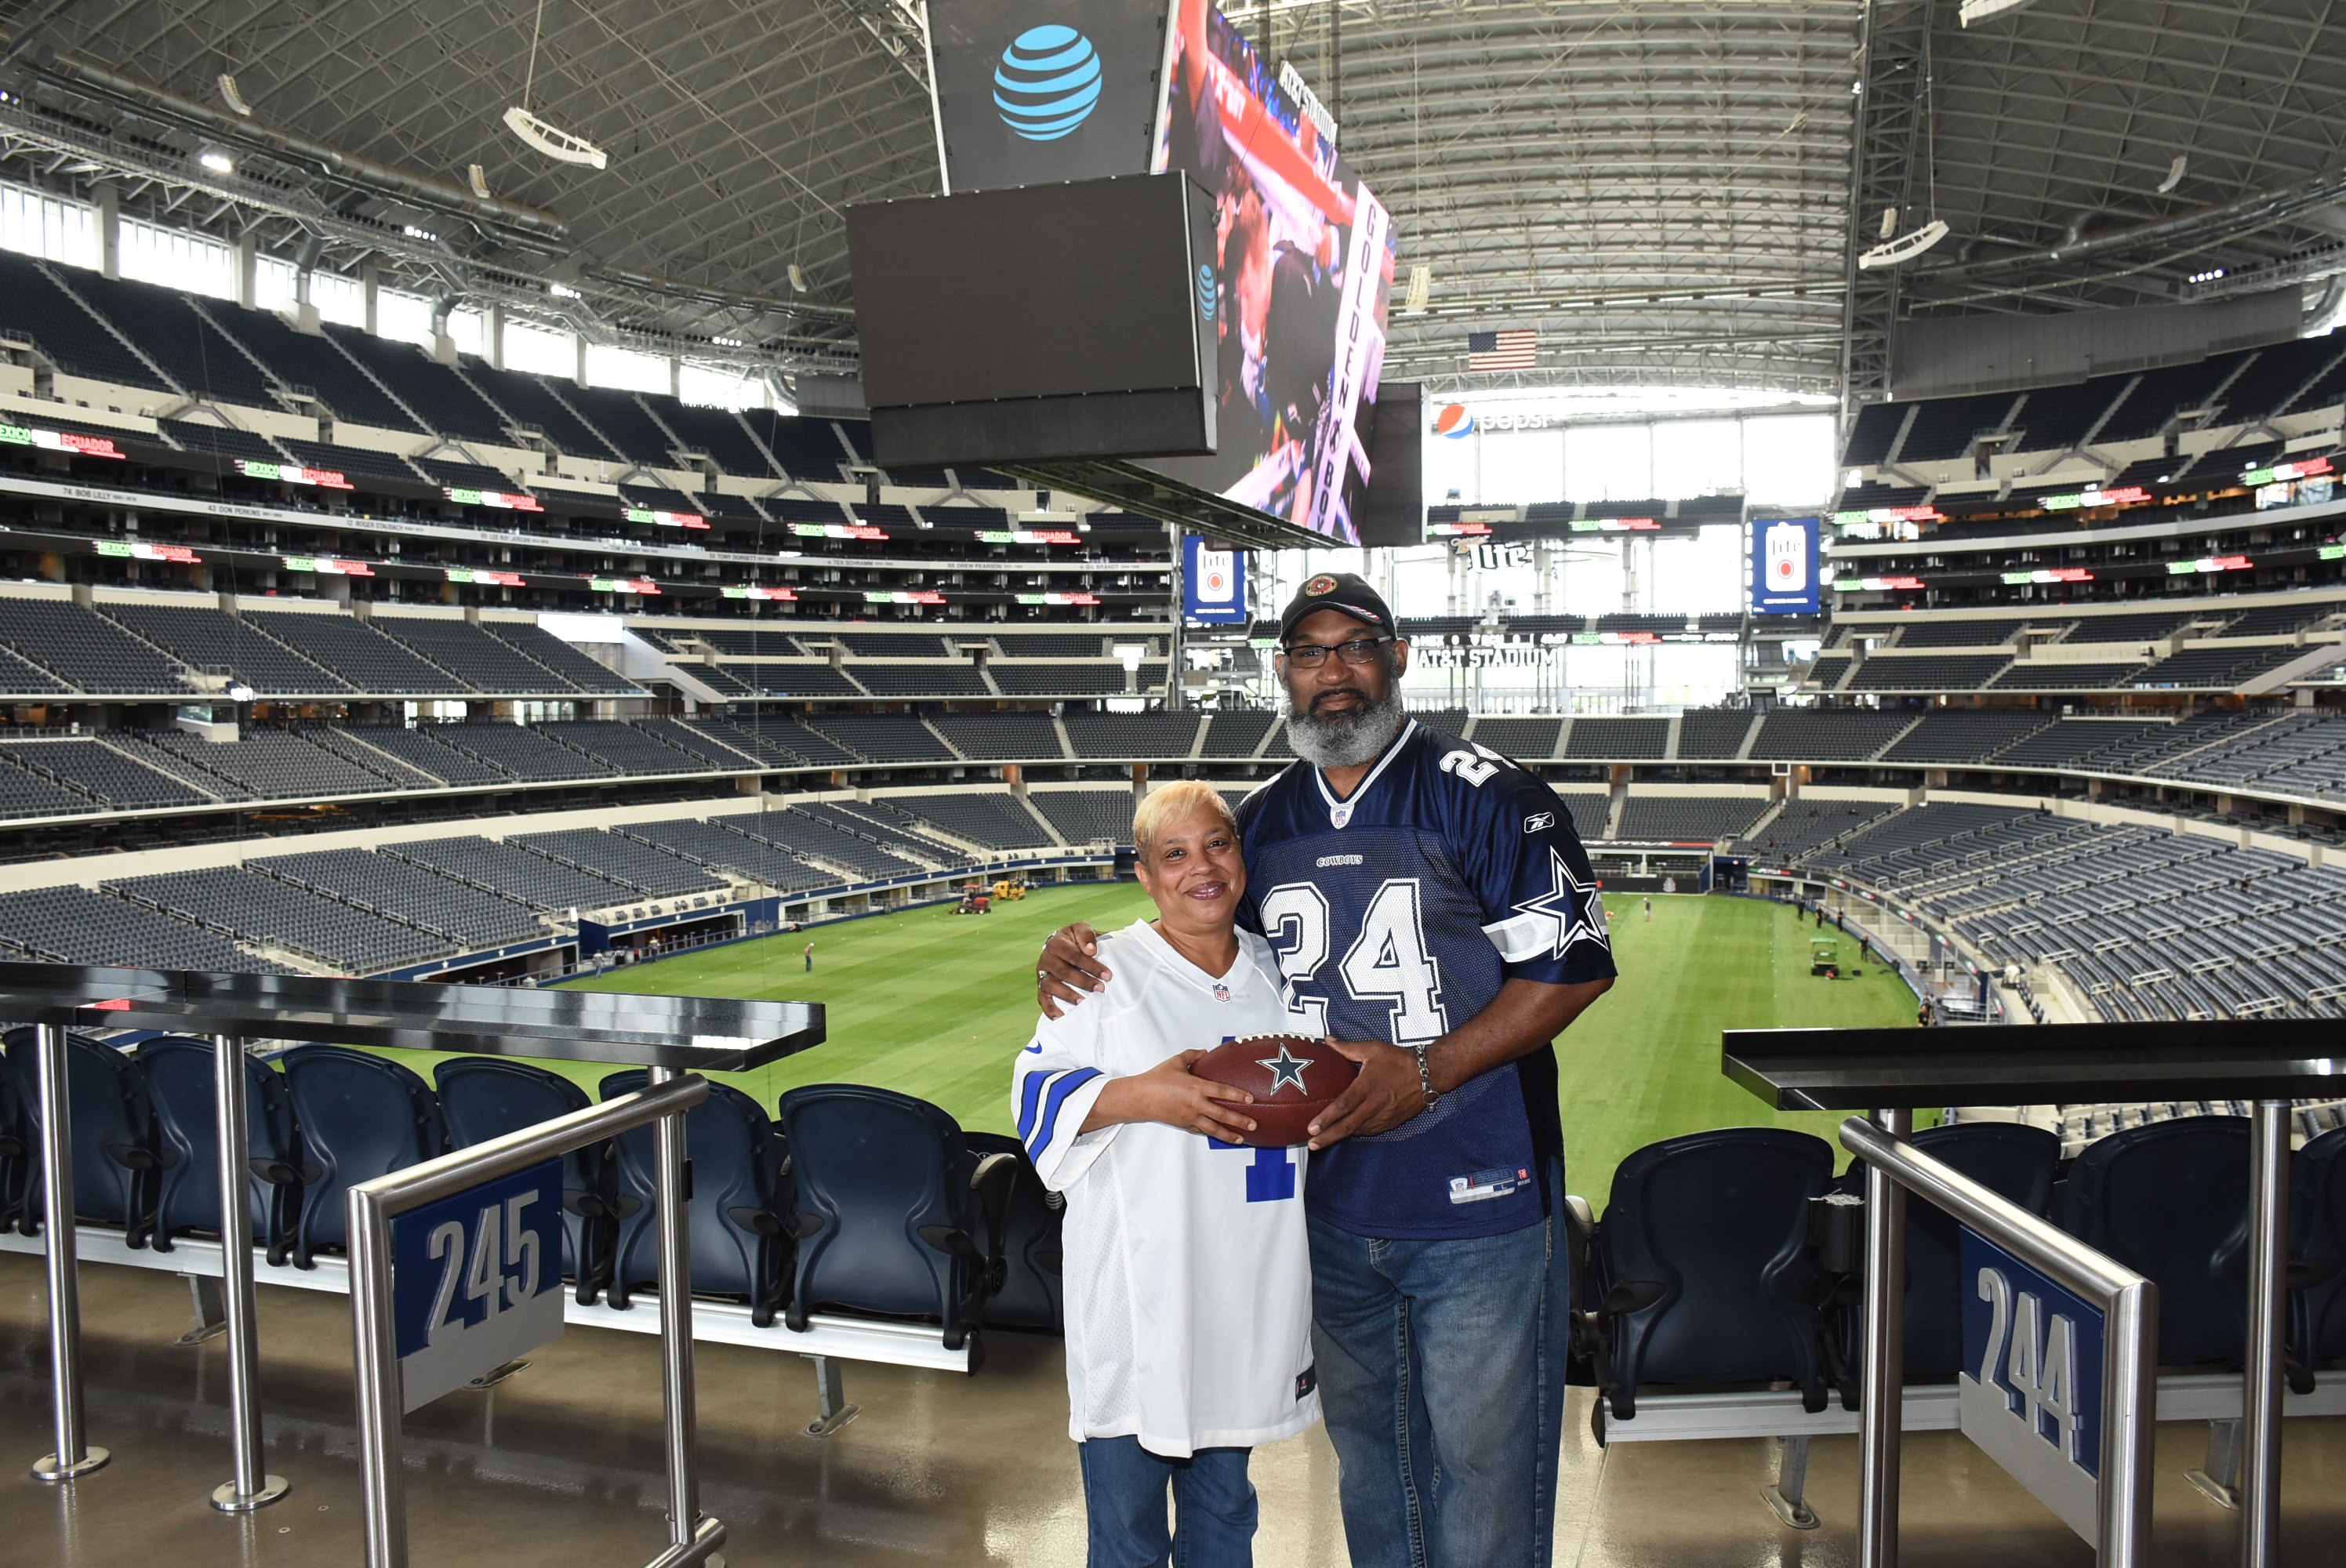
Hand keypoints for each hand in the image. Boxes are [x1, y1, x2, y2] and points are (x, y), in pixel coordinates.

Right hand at [1035, 922, 1109, 1018]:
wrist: (1067, 945)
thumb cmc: (1078, 939)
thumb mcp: (1083, 929)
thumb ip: (1087, 935)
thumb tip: (1091, 950)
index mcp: (1056, 942)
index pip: (1073, 955)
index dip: (1090, 965)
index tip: (1107, 974)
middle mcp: (1046, 957)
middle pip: (1062, 971)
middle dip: (1083, 981)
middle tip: (1100, 988)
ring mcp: (1042, 972)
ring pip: (1051, 985)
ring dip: (1068, 995)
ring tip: (1084, 1002)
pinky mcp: (1041, 986)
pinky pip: (1042, 998)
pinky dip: (1050, 1008)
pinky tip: (1061, 1016)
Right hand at [1087, 1049, 1257, 1138]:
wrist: (1140, 1098)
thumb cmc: (1157, 1078)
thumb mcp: (1176, 1062)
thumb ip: (1192, 1055)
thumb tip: (1205, 1052)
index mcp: (1196, 1087)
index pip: (1222, 1092)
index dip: (1238, 1095)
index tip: (1250, 1099)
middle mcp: (1195, 1104)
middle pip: (1223, 1114)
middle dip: (1240, 1120)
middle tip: (1254, 1124)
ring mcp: (1190, 1117)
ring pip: (1214, 1128)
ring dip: (1229, 1134)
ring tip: (1242, 1138)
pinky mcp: (1184, 1125)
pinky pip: (1201, 1130)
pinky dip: (1212, 1133)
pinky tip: (1221, 1135)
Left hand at [1308, 1039, 1425, 1148]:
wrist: (1429, 1074)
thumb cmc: (1399, 1060)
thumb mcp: (1373, 1048)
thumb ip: (1348, 1048)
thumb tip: (1328, 1040)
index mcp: (1367, 1087)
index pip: (1343, 1106)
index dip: (1326, 1118)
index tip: (1311, 1128)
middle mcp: (1374, 1105)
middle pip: (1347, 1126)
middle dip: (1328, 1137)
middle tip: (1311, 1144)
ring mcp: (1383, 1116)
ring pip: (1358, 1131)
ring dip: (1341, 1137)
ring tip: (1322, 1142)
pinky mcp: (1391, 1122)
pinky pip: (1371, 1131)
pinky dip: (1357, 1133)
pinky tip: (1347, 1133)